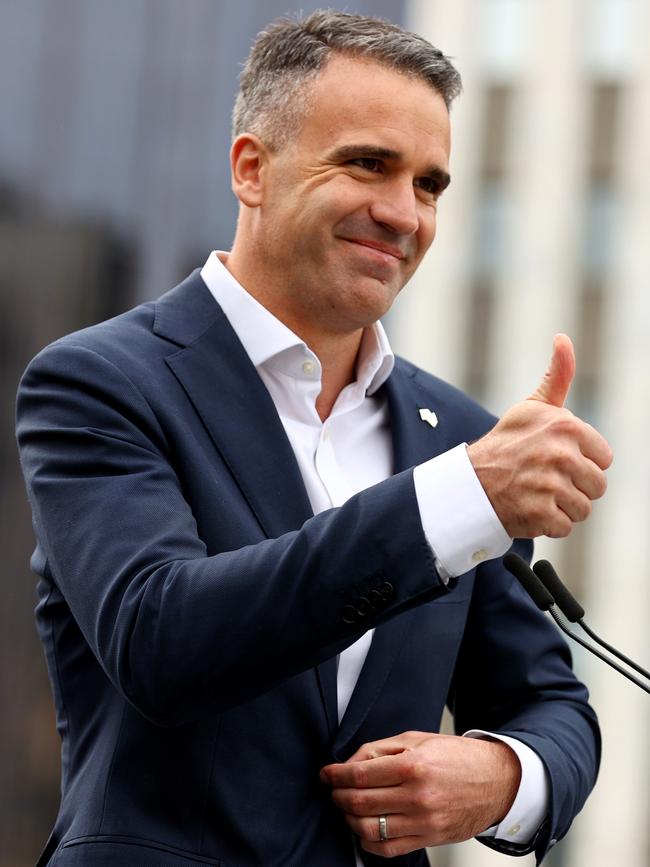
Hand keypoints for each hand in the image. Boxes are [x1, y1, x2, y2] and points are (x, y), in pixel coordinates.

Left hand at [320, 731, 520, 857]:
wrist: (496, 780)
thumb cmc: (456, 757)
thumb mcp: (416, 740)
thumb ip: (379, 750)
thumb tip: (350, 764)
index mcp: (412, 766)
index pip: (359, 776)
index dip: (335, 776)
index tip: (327, 774)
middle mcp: (416, 796)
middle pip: (359, 803)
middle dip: (338, 797)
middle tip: (334, 790)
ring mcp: (422, 822)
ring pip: (369, 830)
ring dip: (349, 820)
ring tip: (347, 809)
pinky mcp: (428, 839)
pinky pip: (388, 849)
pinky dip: (368, 842)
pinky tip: (364, 829)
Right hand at [467, 334, 612, 537]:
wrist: (468, 483)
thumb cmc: (504, 445)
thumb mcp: (531, 407)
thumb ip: (557, 376)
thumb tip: (563, 339)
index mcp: (564, 426)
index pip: (604, 458)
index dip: (581, 462)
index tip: (555, 460)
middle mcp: (559, 453)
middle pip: (597, 485)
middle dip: (574, 487)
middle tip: (544, 481)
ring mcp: (550, 485)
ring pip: (583, 508)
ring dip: (562, 508)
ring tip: (536, 495)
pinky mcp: (540, 513)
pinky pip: (565, 527)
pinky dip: (547, 525)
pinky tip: (528, 510)